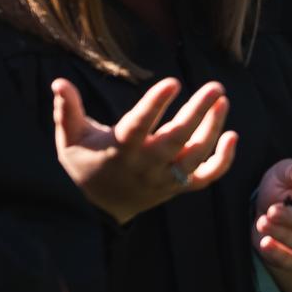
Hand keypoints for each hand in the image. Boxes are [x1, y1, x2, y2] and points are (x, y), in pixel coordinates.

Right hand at [52, 77, 235, 224]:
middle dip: (198, 113)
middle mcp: (145, 165)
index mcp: (119, 149)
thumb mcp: (70, 139)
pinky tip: (232, 135)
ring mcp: (165, 178)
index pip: (139, 125)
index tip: (173, 82)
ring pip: (195, 155)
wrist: (101, 208)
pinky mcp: (179, 188)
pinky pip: (207, 177)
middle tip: (215, 87)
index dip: (155, 104)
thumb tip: (59, 82)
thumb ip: (67, 111)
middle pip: (176, 139)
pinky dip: (224, 160)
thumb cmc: (86, 163)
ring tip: (222, 100)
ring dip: (213, 129)